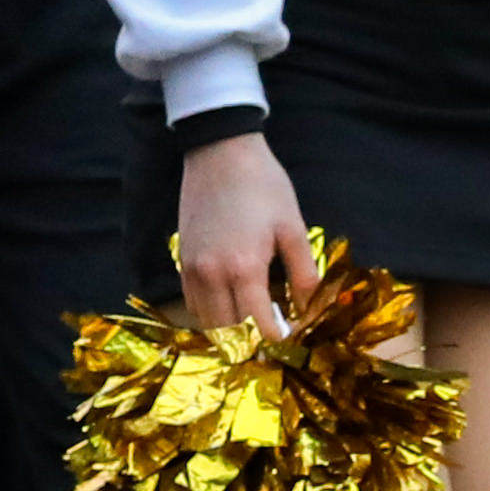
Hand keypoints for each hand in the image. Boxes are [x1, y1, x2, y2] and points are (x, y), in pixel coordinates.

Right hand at [171, 132, 319, 339]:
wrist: (220, 152)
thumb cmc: (263, 186)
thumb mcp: (292, 227)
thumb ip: (303, 273)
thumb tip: (308, 308)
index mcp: (245, 269)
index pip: (259, 326)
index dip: (278, 337)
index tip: (291, 335)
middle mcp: (213, 276)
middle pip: (230, 332)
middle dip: (253, 338)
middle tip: (272, 329)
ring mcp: (192, 269)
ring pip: (207, 322)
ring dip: (230, 329)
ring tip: (251, 320)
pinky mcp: (181, 260)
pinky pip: (192, 303)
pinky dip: (210, 312)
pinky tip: (229, 302)